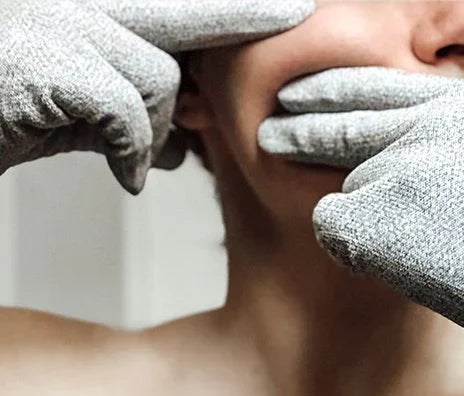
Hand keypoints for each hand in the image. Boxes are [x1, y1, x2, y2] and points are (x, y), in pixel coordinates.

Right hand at [0, 0, 314, 193]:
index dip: (229, 7)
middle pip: (182, 14)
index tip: (285, 0)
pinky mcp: (53, 62)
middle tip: (297, 6)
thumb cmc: (3, 112)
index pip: (175, 7)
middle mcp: (79, 2)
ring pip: (159, 77)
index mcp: (90, 7)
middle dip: (241, 15)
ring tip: (133, 155)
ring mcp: (63, 23)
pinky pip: (129, 113)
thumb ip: (129, 112)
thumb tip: (177, 147)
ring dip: (158, 128)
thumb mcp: (77, 110)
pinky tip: (125, 174)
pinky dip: (133, 154)